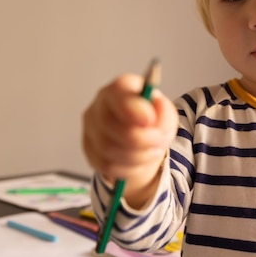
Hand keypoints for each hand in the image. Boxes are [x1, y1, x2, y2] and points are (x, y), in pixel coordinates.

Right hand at [82, 74, 177, 207]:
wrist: (143, 143)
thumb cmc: (153, 123)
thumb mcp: (166, 115)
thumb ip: (164, 111)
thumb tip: (157, 106)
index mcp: (120, 89)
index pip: (117, 90)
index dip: (132, 107)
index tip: (150, 120)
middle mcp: (100, 105)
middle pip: (109, 123)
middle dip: (140, 138)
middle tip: (160, 142)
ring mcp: (91, 128)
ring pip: (108, 147)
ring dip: (138, 155)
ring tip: (154, 151)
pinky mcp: (89, 150)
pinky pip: (106, 164)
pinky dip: (128, 167)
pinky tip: (140, 162)